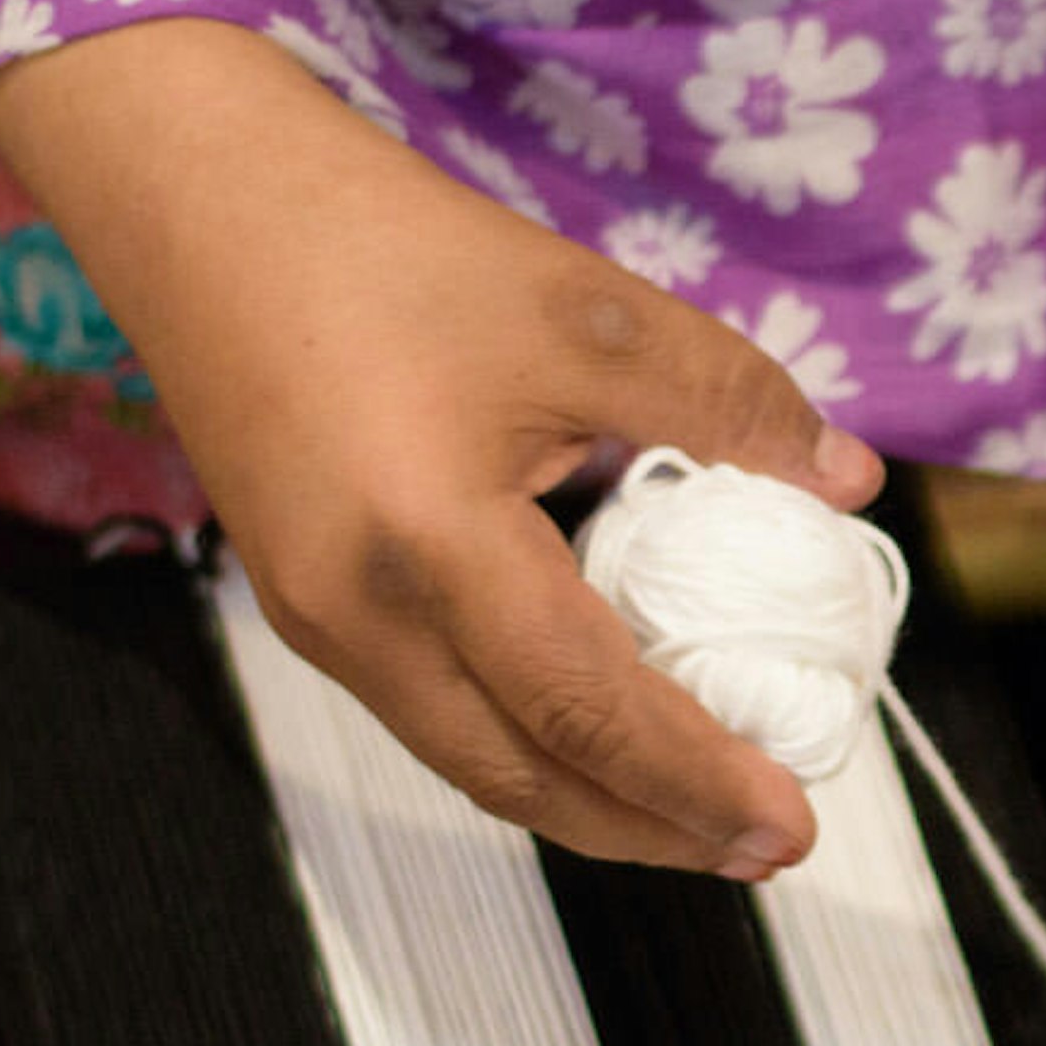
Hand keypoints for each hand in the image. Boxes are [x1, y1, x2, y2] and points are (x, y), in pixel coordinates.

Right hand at [0, 20, 881, 875]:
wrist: (199, 199)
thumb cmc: (384, 246)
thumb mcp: (585, 312)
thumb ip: (727, 399)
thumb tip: (846, 480)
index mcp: (428, 548)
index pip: (588, 710)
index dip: (697, 781)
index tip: (792, 826)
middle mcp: (356, 615)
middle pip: (524, 777)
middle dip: (652, 829)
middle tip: (766, 846)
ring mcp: (316, 620)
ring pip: (472, 759)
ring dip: (590, 798)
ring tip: (701, 810)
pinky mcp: (304, 603)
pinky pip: (434, 710)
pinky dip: (530, 742)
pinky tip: (602, 727)